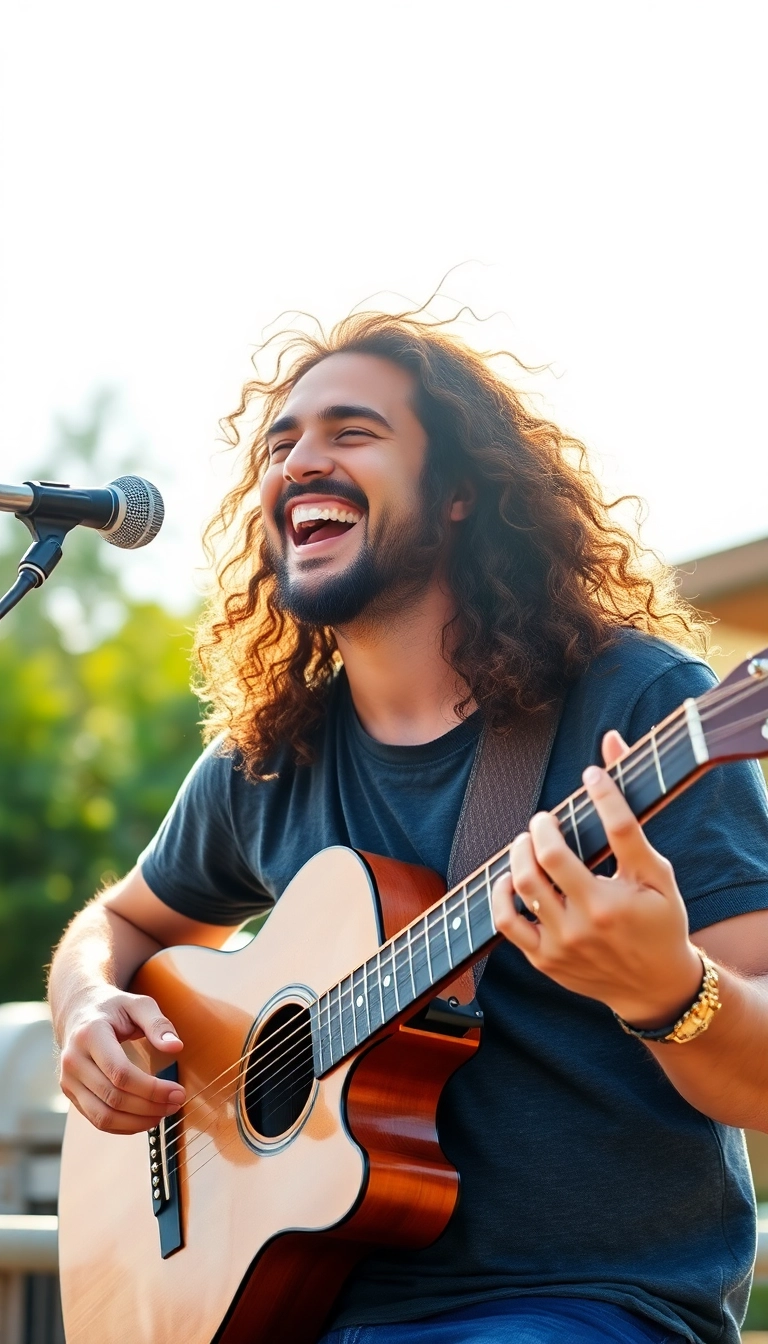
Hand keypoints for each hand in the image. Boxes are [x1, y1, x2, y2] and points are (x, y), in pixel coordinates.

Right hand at [59, 988, 184, 1134]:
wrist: (79, 1011)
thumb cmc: (113, 1008)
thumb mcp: (138, 1004)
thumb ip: (158, 1023)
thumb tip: (176, 1047)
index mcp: (90, 1034)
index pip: (120, 1073)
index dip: (151, 1089)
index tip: (178, 1091)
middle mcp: (73, 1060)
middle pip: (113, 1097)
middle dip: (149, 1106)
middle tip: (176, 1103)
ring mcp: (68, 1079)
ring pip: (103, 1116)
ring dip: (137, 1122)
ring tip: (163, 1114)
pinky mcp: (71, 1093)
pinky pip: (96, 1119)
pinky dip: (123, 1126)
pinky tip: (145, 1118)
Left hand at [491, 730, 702, 1026]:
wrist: (654, 987)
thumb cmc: (660, 923)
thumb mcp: (658, 875)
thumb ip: (631, 821)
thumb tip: (612, 746)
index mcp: (618, 902)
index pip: (611, 830)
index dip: (601, 792)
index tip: (591, 778)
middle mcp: (587, 924)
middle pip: (547, 859)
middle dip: (542, 828)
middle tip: (546, 821)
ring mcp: (561, 944)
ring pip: (522, 886)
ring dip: (519, 853)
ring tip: (529, 843)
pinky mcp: (544, 959)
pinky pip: (506, 922)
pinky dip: (501, 892)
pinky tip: (512, 876)